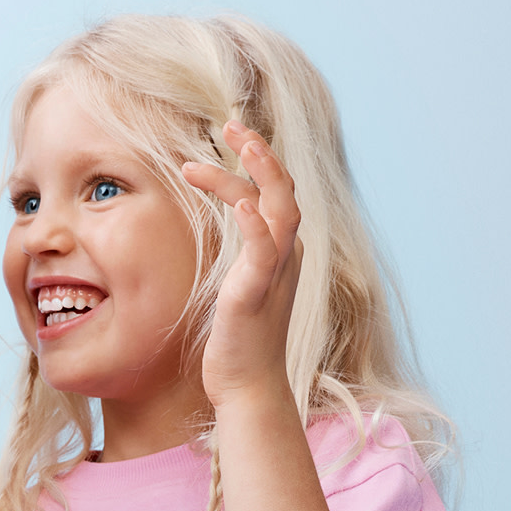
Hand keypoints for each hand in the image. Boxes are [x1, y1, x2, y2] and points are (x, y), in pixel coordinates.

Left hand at [181, 121, 304, 407]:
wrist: (248, 388)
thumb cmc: (239, 342)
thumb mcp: (239, 288)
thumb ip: (238, 259)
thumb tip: (225, 237)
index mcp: (280, 254)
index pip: (274, 195)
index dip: (257, 163)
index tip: (230, 138)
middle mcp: (286, 257)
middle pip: (283, 190)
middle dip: (260, 153)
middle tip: (231, 123)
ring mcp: (275, 273)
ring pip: (280, 208)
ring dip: (259, 172)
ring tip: (233, 142)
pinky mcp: (257, 292)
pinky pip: (262, 249)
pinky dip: (252, 221)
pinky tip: (233, 199)